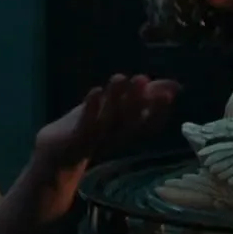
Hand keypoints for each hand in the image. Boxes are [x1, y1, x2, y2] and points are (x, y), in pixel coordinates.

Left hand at [35, 74, 180, 168]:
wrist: (57, 156)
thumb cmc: (92, 128)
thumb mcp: (120, 110)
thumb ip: (147, 97)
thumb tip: (175, 85)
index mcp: (127, 133)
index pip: (149, 124)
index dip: (160, 110)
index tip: (171, 93)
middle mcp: (115, 138)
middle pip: (129, 121)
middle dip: (136, 101)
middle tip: (143, 78)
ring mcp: (94, 140)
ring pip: (107, 120)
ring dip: (114, 100)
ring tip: (120, 77)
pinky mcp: (74, 140)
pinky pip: (84, 125)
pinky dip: (90, 109)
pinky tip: (95, 91)